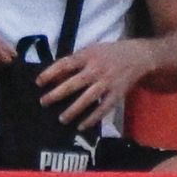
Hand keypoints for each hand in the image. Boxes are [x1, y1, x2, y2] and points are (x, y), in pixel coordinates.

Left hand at [37, 40, 157, 131]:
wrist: (138, 56)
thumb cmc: (109, 53)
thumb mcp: (91, 50)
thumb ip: (75, 61)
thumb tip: (55, 75)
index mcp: (88, 56)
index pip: (65, 64)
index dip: (50, 73)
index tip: (38, 82)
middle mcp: (97, 69)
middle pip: (74, 83)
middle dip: (57, 94)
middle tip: (44, 102)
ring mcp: (107, 82)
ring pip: (88, 98)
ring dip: (73, 109)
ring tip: (61, 118)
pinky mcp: (117, 94)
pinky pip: (103, 109)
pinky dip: (92, 118)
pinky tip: (81, 126)